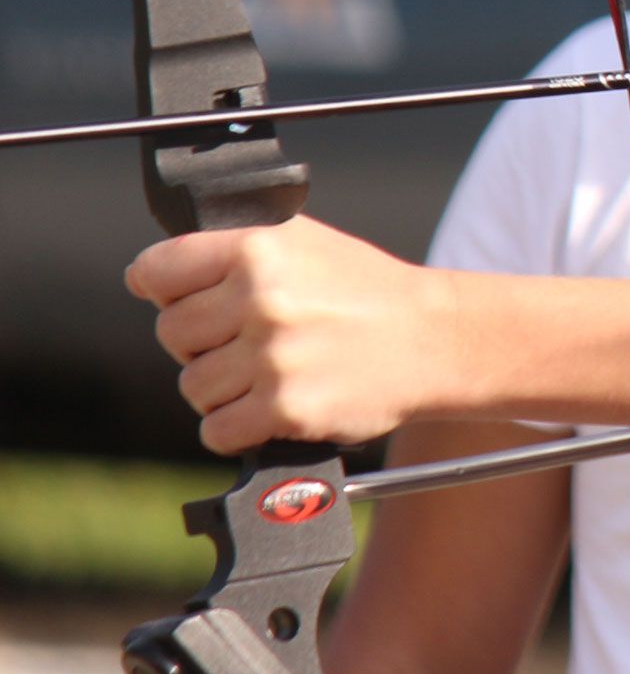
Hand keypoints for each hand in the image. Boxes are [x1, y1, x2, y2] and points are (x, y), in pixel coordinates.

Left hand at [125, 215, 451, 453]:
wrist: (436, 339)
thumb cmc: (367, 292)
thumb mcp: (306, 243)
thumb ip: (234, 248)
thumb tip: (149, 276)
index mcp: (260, 248)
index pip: (156, 272)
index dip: (166, 291)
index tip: (184, 301)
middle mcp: (263, 298)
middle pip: (171, 335)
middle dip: (203, 344)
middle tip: (249, 343)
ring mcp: (274, 356)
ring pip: (193, 387)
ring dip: (224, 390)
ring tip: (271, 375)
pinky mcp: (288, 408)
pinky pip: (217, 431)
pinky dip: (238, 429)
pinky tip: (272, 409)